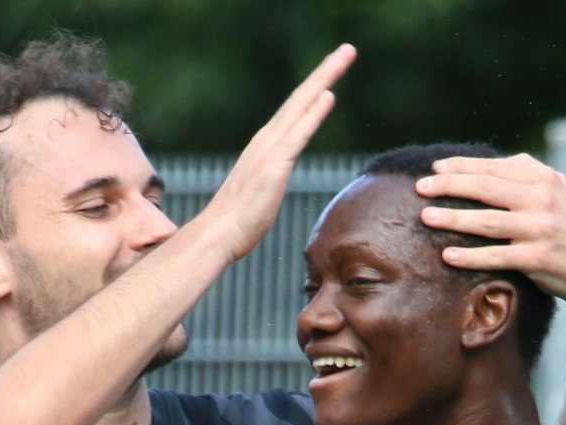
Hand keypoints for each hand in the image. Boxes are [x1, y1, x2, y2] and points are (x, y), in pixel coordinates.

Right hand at [196, 43, 355, 262]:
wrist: (217, 234)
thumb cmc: (237, 222)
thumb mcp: (261, 193)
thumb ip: (271, 178)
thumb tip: (273, 180)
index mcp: (265, 146)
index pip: (295, 110)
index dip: (315, 88)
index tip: (333, 71)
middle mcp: (267, 140)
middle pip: (300, 98)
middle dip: (325, 71)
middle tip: (348, 49)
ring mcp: (269, 150)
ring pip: (301, 106)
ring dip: (324, 79)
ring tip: (344, 56)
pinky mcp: (274, 165)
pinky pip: (298, 134)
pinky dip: (313, 112)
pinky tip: (328, 94)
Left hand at [414, 153, 565, 312]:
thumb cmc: (564, 227)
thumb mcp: (555, 192)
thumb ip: (525, 175)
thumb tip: (482, 164)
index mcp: (544, 178)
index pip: (494, 168)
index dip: (462, 166)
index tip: (434, 168)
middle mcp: (543, 199)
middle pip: (486, 189)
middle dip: (449, 186)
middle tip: (420, 188)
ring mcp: (541, 228)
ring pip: (488, 221)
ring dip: (453, 219)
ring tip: (426, 218)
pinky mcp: (538, 258)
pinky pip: (496, 256)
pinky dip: (470, 257)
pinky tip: (447, 256)